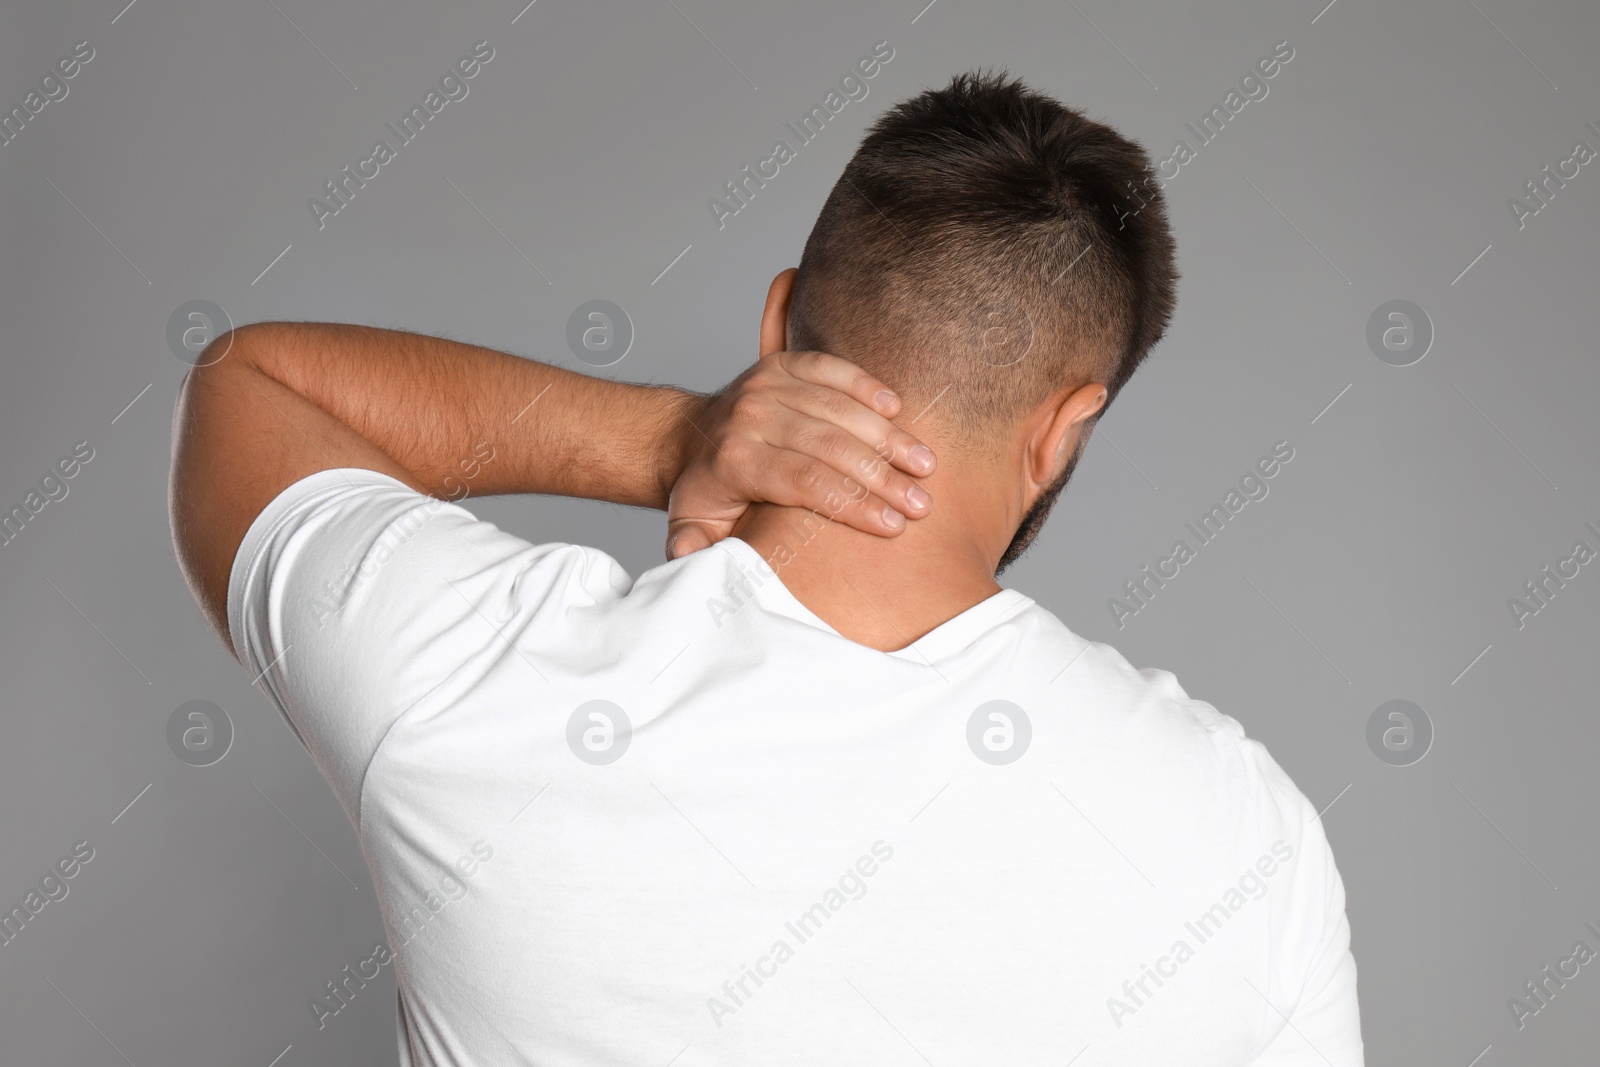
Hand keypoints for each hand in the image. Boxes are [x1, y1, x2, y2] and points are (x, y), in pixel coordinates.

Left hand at [666, 350, 936, 559]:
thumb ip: (697, 552)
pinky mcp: (780, 364)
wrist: (686, 436)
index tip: (893, 526)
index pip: (806, 482)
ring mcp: (766, 385)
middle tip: (922, 503)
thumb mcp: (693, 529)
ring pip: (838, 409)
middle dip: (882, 477)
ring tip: (925, 464)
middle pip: (830, 446)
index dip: (853, 504)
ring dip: (887, 437)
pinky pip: (830, 369)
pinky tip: (897, 409)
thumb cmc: (705, 490)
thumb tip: (695, 569)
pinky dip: (865, 386)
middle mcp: (751, 416)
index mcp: (736, 461)